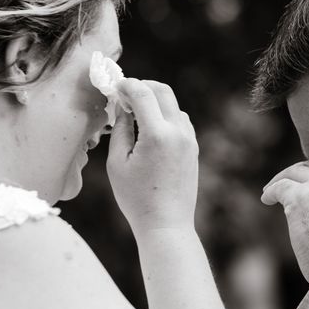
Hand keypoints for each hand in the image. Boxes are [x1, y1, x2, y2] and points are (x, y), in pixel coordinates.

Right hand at [107, 79, 198, 234]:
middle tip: (125, 96)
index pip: (143, 92)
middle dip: (143, 87)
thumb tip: (123, 106)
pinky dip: (166, 117)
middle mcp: (178, 133)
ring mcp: (190, 141)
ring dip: (155, 103)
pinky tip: (150, 130)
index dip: (126, 85)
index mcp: (157, 135)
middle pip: (164, 91)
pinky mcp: (194, 150)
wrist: (166, 224)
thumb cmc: (136, 198)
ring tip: (135, 117)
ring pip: (174, 106)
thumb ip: (120, 129)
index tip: (114, 88)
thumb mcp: (117, 163)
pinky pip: (181, 122)